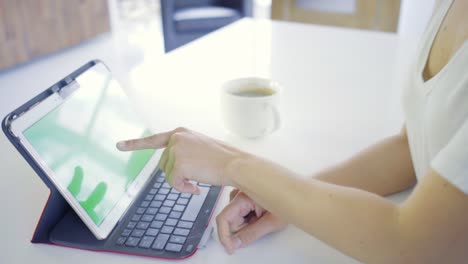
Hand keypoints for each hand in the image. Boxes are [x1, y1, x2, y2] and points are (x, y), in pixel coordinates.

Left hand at [116, 127, 242, 192]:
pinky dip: (184, 189)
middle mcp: (176, 138)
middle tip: (196, 175)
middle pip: (163, 164)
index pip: (154, 140)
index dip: (135, 144)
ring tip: (199, 178)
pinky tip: (197, 187)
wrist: (234, 163)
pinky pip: (174, 184)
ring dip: (181, 181)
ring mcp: (176, 150)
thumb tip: (171, 166)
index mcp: (181, 133)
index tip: (119, 146)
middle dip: (176, 174)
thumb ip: (183, 151)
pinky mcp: (178, 163)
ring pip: (168, 175)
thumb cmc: (222, 158)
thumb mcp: (200, 147)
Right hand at [216, 189, 286, 253]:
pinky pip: (238, 213)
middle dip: (241, 228)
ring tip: (262, 218)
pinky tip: (259, 214)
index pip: (223, 218)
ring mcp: (240, 194)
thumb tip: (236, 243)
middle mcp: (239, 193)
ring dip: (245, 223)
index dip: (224, 236)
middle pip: (229, 220)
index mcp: (243, 197)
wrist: (295, 194)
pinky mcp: (243, 196)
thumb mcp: (270, 223)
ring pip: (234, 217)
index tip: (230, 247)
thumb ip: (251, 234)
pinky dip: (247, 218)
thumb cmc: (287, 201)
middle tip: (259, 225)